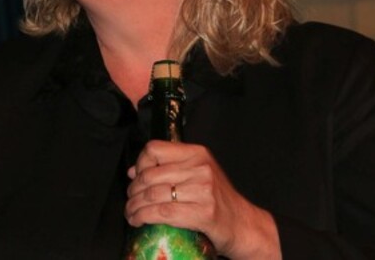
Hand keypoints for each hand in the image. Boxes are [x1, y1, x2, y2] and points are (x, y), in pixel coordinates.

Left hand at [125, 140, 280, 259]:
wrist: (243, 225)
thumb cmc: (218, 201)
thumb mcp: (198, 175)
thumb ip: (170, 169)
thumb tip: (133, 171)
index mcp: (198, 153)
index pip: (155, 149)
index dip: (139, 163)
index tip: (136, 177)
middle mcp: (200, 168)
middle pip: (150, 175)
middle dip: (133, 190)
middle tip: (130, 200)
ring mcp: (203, 190)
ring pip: (153, 195)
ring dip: (134, 207)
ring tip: (131, 213)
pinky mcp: (202, 213)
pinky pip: (162, 213)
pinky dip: (143, 217)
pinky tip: (138, 221)